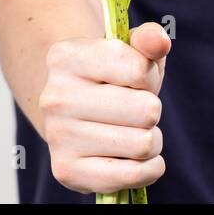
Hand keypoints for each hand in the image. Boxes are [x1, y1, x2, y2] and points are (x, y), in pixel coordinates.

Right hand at [39, 21, 170, 194]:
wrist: (71, 111)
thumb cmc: (111, 77)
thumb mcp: (130, 49)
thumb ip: (150, 38)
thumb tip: (158, 42)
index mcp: (66, 56)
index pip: (139, 69)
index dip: (148, 76)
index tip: (133, 78)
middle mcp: (55, 96)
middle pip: (146, 110)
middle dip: (151, 110)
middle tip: (135, 109)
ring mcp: (58, 136)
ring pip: (143, 143)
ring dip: (152, 140)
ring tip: (132, 131)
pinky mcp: (66, 171)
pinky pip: (133, 175)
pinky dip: (149, 167)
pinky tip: (136, 156)